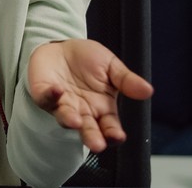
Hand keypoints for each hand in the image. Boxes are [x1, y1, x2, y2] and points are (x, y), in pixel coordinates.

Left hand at [28, 39, 153, 152]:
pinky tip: (57, 90)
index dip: (113, 133)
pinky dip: (50, 96)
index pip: (110, 126)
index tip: (118, 136)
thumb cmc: (88, 60)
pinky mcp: (43, 94)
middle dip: (92, 137)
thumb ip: (127, 80)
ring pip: (66, 118)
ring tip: (76, 121)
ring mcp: (62, 105)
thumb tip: (148, 90)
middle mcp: (82, 111)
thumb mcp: (111, 66)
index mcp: (102, 108)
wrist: (62, 47)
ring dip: (70, 120)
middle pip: (88, 130)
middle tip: (97, 144)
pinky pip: (45, 98)